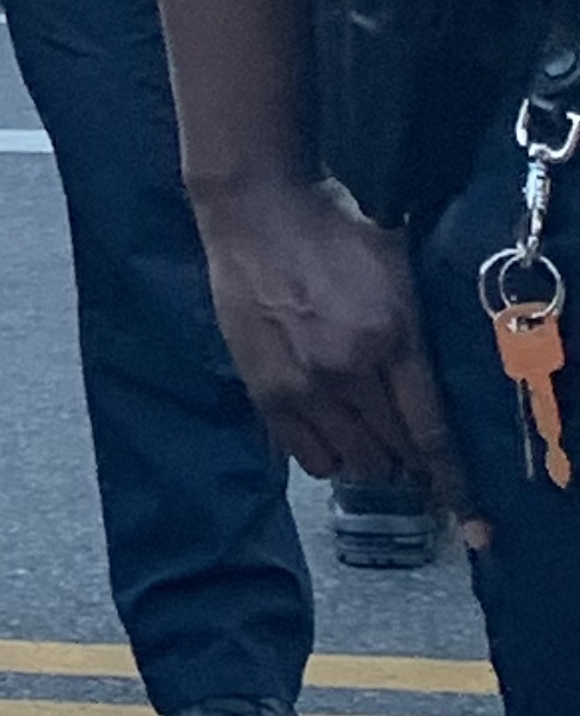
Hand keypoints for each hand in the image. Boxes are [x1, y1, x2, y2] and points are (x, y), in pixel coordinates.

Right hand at [193, 173, 466, 512]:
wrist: (255, 212)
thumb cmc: (333, 232)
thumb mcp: (396, 273)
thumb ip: (414, 336)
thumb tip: (430, 393)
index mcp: (390, 340)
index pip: (429, 431)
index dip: (450, 477)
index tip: (462, 503)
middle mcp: (348, 373)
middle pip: (392, 452)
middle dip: (403, 451)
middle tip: (398, 433)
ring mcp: (303, 387)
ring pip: (351, 461)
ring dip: (364, 454)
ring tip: (360, 429)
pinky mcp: (265, 392)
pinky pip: (307, 457)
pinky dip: (325, 454)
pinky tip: (326, 428)